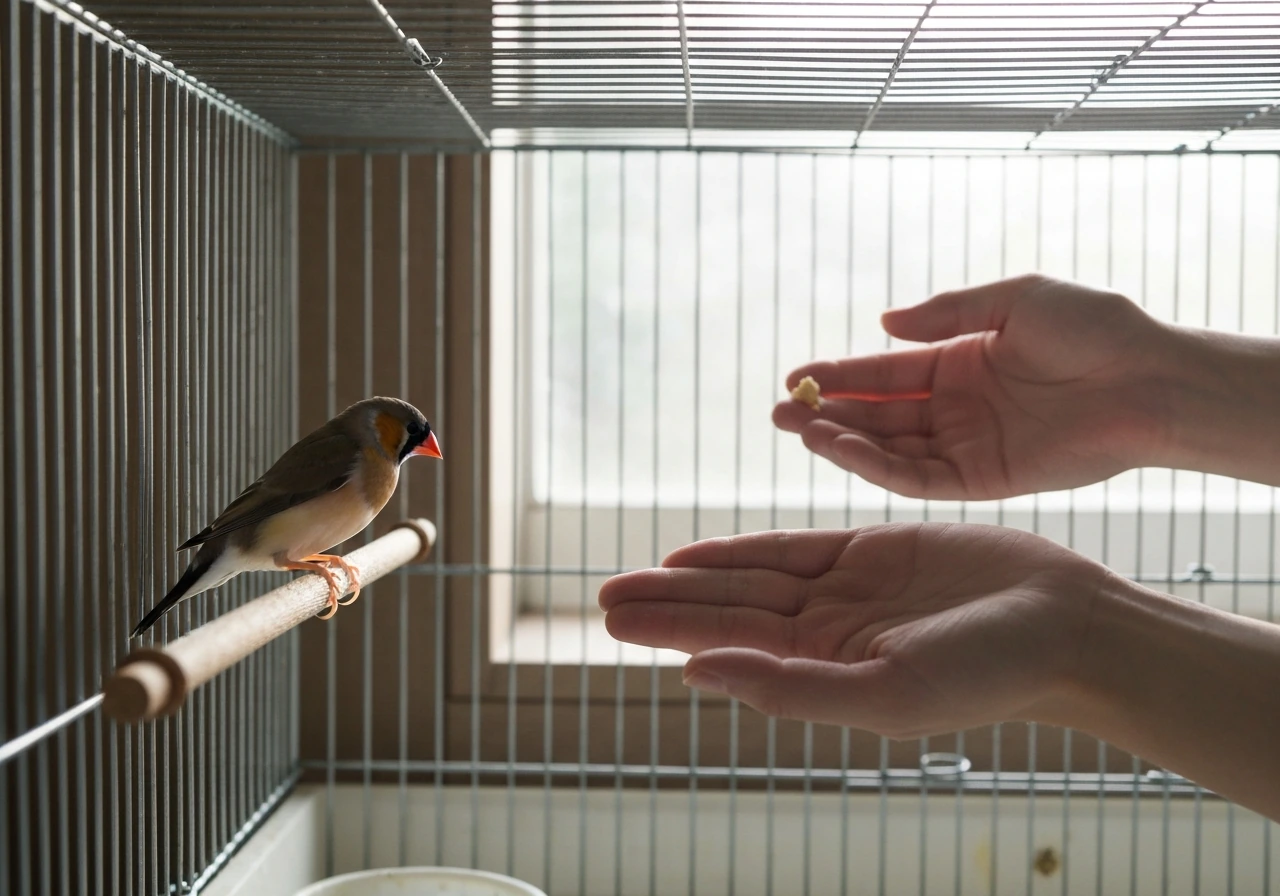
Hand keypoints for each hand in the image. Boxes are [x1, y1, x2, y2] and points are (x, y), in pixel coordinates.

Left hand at [598, 524, 1108, 737]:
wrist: (1063, 625)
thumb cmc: (987, 673)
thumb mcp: (882, 693)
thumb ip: (788, 687)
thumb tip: (696, 673)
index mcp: (823, 672)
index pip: (727, 647)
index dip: (668, 628)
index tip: (612, 617)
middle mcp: (825, 634)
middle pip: (727, 612)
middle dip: (665, 603)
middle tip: (602, 595)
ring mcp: (846, 590)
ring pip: (750, 578)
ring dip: (693, 575)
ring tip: (636, 573)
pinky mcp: (871, 550)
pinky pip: (792, 546)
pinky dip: (745, 548)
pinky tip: (702, 552)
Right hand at [773, 274, 1176, 499]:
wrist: (1150, 379)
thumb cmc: (1094, 329)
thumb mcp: (1013, 299)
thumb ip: (946, 312)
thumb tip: (885, 322)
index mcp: (959, 363)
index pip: (883, 374)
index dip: (838, 376)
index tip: (795, 376)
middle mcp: (955, 409)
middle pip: (876, 416)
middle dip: (825, 414)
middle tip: (778, 411)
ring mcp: (967, 446)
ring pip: (888, 450)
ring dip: (841, 442)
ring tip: (798, 430)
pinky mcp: (983, 480)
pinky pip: (919, 477)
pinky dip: (877, 467)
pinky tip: (843, 450)